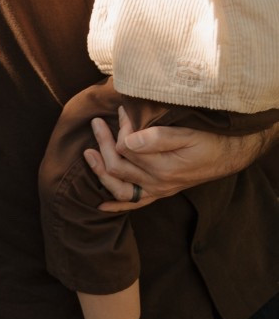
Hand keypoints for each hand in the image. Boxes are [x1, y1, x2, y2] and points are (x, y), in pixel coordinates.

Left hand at [87, 108, 275, 212]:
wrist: (230, 154)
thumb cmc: (211, 140)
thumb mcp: (188, 134)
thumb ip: (158, 138)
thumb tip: (127, 141)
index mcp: (163, 168)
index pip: (127, 149)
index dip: (121, 130)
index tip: (124, 112)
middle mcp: (158, 183)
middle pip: (118, 167)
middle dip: (103, 143)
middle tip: (96, 123)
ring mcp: (158, 190)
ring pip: (120, 188)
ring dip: (100, 172)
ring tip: (87, 154)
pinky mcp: (160, 193)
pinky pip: (134, 203)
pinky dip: (115, 205)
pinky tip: (100, 205)